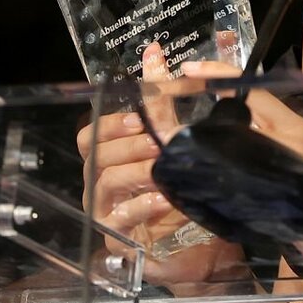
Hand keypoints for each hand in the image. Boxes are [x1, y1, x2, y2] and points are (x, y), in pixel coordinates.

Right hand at [76, 45, 243, 287]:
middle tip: (156, 138)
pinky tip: (165, 199)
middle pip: (93, 151)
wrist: (210, 248)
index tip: (139, 109)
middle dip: (125, 140)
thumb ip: (169, 104)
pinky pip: (117, 219)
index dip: (113, 115)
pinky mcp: (116, 240)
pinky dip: (142, 205)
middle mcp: (104, 181)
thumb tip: (160, 54)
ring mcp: (106, 211)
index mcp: (116, 155)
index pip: (94, 129)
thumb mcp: (182, 143)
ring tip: (163, 166)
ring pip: (104, 180)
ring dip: (136, 169)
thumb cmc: (190, 191)